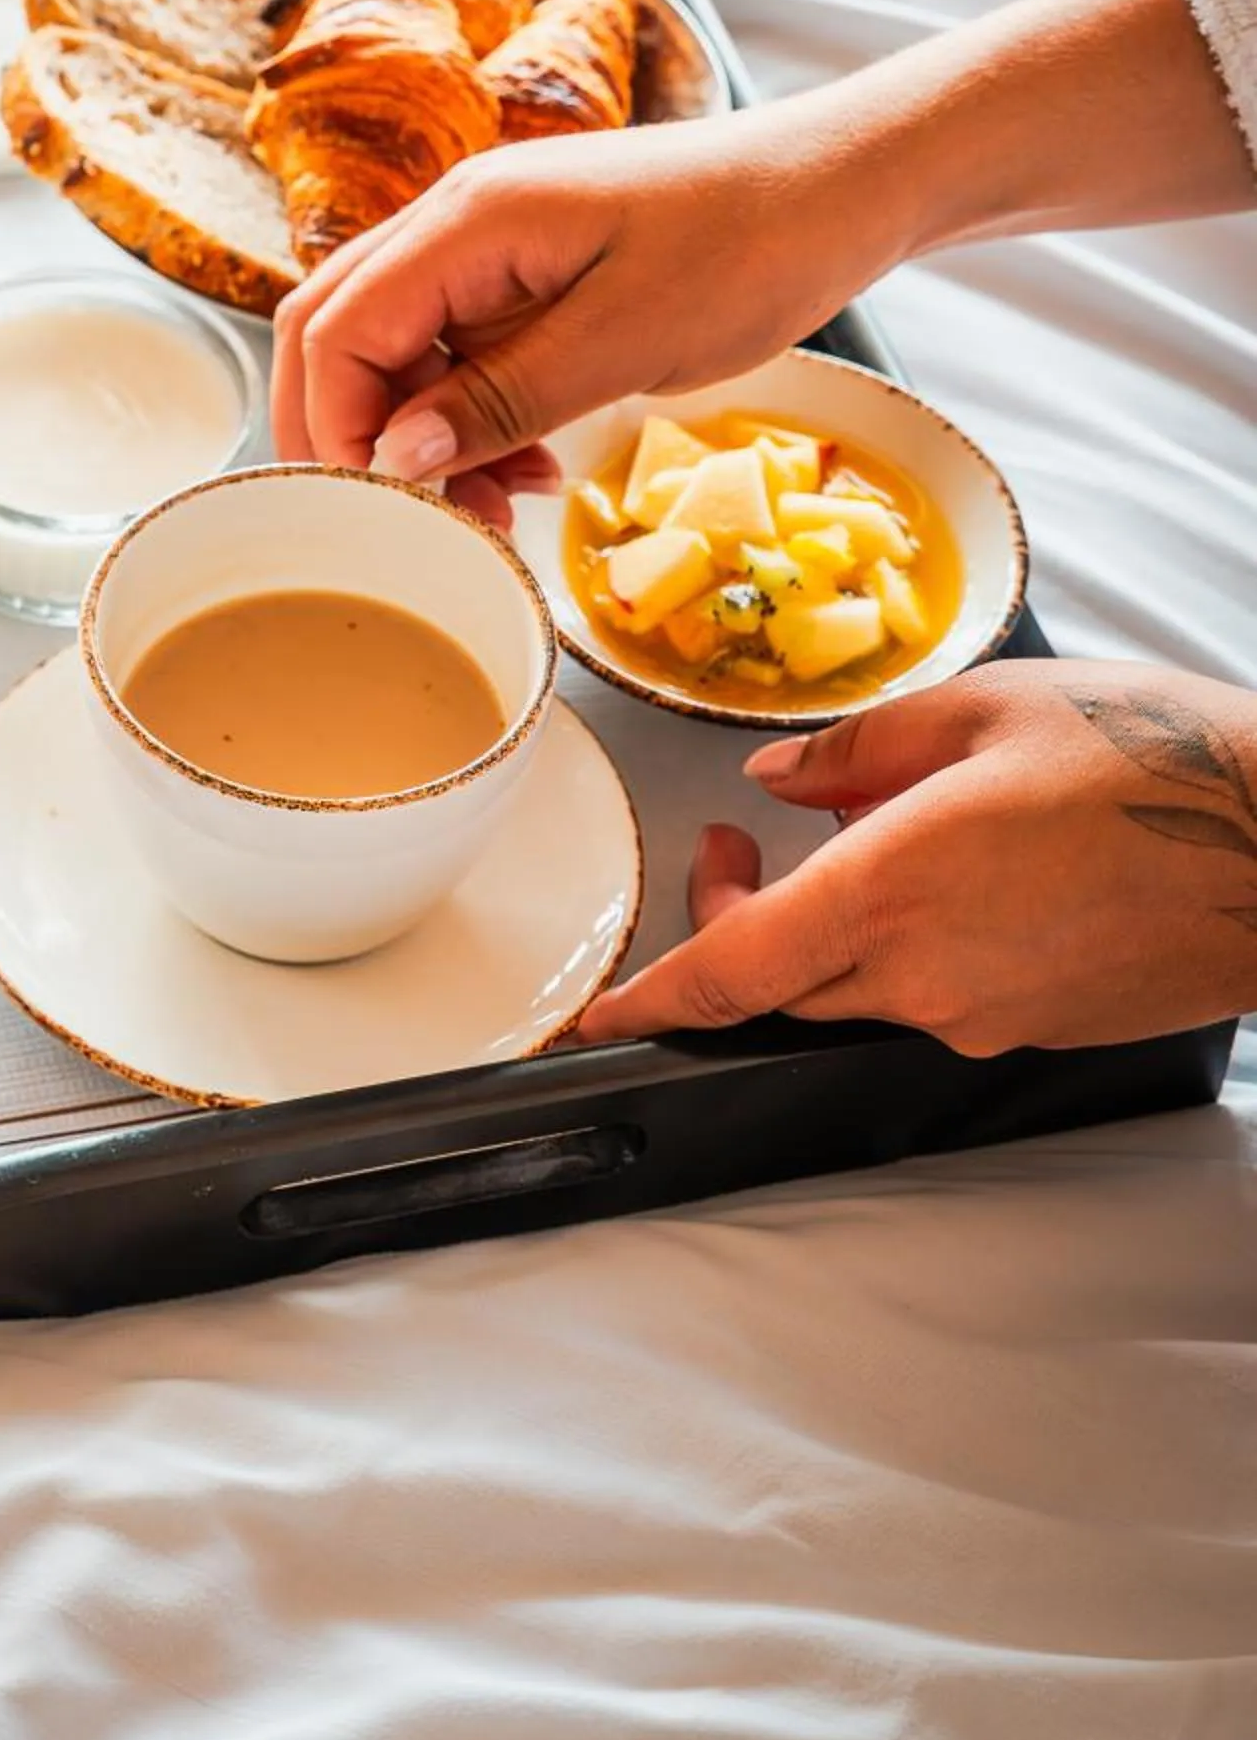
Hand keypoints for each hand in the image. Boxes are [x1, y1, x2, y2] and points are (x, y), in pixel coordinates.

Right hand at [270, 106, 880, 524]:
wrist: (838, 187)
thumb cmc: (748, 247)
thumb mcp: (627, 340)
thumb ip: (501, 398)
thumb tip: (395, 457)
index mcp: (468, 222)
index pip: (337, 328)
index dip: (337, 427)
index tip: (385, 510)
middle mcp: (458, 222)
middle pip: (336, 329)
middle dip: (351, 434)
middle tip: (406, 523)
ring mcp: (490, 245)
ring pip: (396, 346)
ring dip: (421, 435)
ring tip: (494, 506)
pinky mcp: (528, 272)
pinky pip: (459, 348)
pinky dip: (471, 415)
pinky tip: (530, 465)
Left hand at [573, 659, 1256, 1055]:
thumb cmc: (1151, 761)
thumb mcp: (981, 711)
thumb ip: (857, 750)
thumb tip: (778, 780)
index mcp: (891, 891)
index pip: (730, 972)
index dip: (647, 997)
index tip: (589, 1010)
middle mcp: (926, 975)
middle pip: (779, 984)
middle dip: (731, 925)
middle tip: (734, 845)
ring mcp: (985, 1015)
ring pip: (855, 990)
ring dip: (820, 931)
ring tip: (856, 837)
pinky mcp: (1036, 1029)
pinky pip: (933, 996)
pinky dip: (903, 945)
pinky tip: (946, 874)